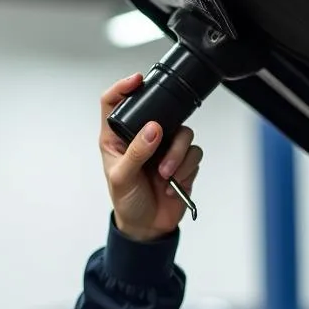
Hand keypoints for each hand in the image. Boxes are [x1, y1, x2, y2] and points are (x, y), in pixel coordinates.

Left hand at [99, 74, 203, 241]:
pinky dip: (186, 168)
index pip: (114, 102)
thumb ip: (136, 153)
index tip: (137, 81)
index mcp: (118, 137)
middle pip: (160, 112)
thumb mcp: (122, 178)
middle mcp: (142, 137)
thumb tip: (152, 129)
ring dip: (177, 155)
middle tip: (159, 144)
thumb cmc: (127, 202)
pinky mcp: (183, 160)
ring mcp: (165, 147)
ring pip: (183, 133)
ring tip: (166, 176)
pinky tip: (173, 183)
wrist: (148, 227)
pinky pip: (194, 153)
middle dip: (165, 130)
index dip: (124, 87)